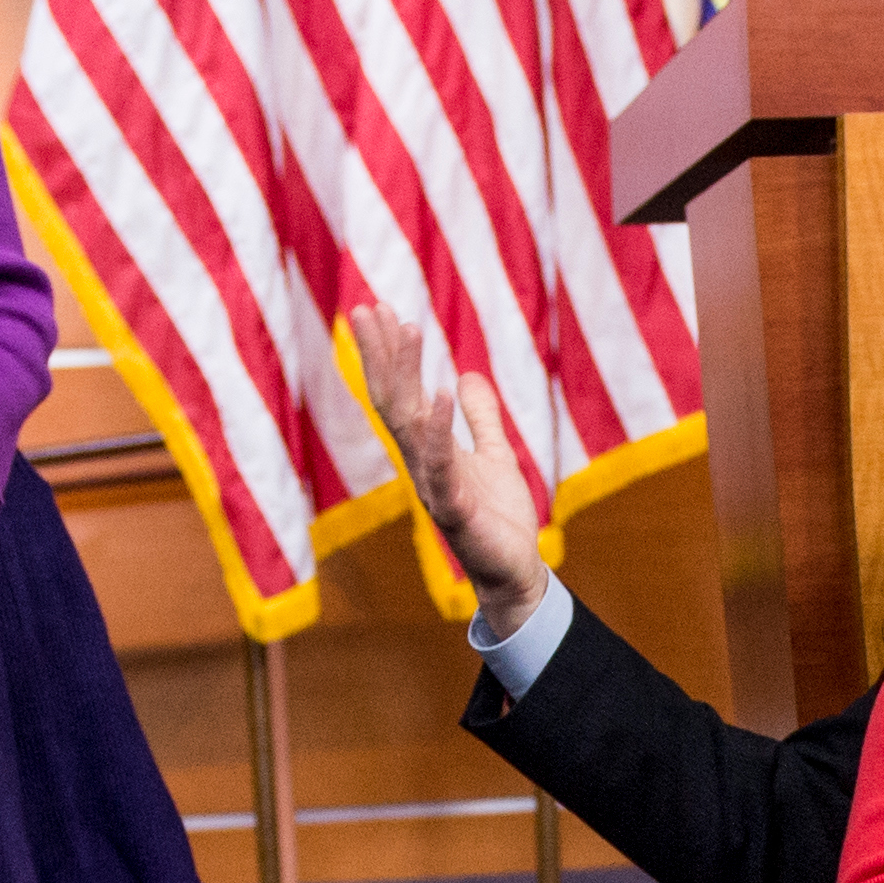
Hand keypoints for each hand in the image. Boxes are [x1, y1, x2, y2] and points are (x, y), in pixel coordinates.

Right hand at [347, 304, 548, 633]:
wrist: (515, 575)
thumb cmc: (499, 520)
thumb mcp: (496, 456)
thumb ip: (482, 419)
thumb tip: (469, 376)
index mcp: (430, 451)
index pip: (402, 394)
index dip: (389, 354)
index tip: (379, 310)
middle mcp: (422, 465)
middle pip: (394, 401)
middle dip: (381, 354)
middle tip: (368, 307)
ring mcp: (434, 486)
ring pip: (410, 425)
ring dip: (404, 376)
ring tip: (404, 330)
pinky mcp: (456, 511)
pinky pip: (443, 467)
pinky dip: (441, 431)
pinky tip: (443, 393)